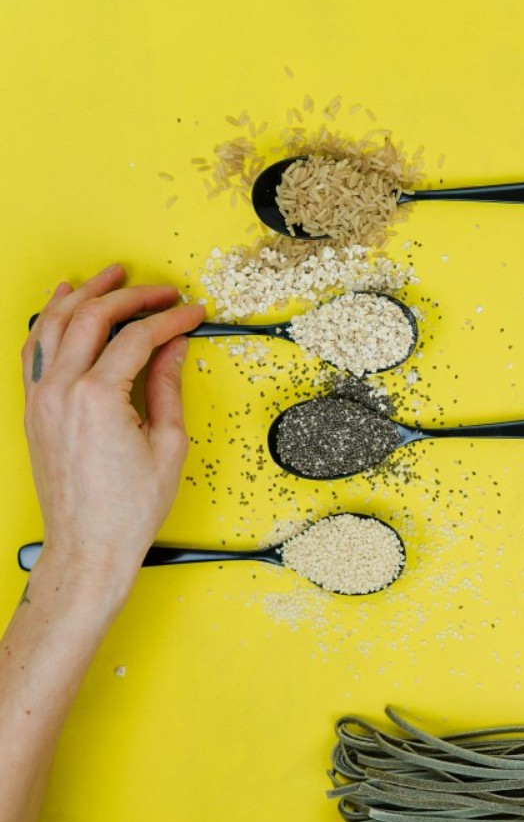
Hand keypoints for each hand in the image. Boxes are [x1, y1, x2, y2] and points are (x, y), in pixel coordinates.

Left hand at [21, 264, 204, 608]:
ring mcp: (41, 397)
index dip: (171, 319)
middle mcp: (62, 390)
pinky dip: (50, 318)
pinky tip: (63, 303)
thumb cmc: (127, 508)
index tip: (192, 314)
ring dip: (85, 293)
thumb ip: (167, 386)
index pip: (137, 337)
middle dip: (131, 295)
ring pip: (55, 323)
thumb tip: (173, 348)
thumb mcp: (168, 443)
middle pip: (93, 317)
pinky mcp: (34, 408)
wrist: (88, 545)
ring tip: (110, 277)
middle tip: (160, 291)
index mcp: (98, 398)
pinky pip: (35, 348)